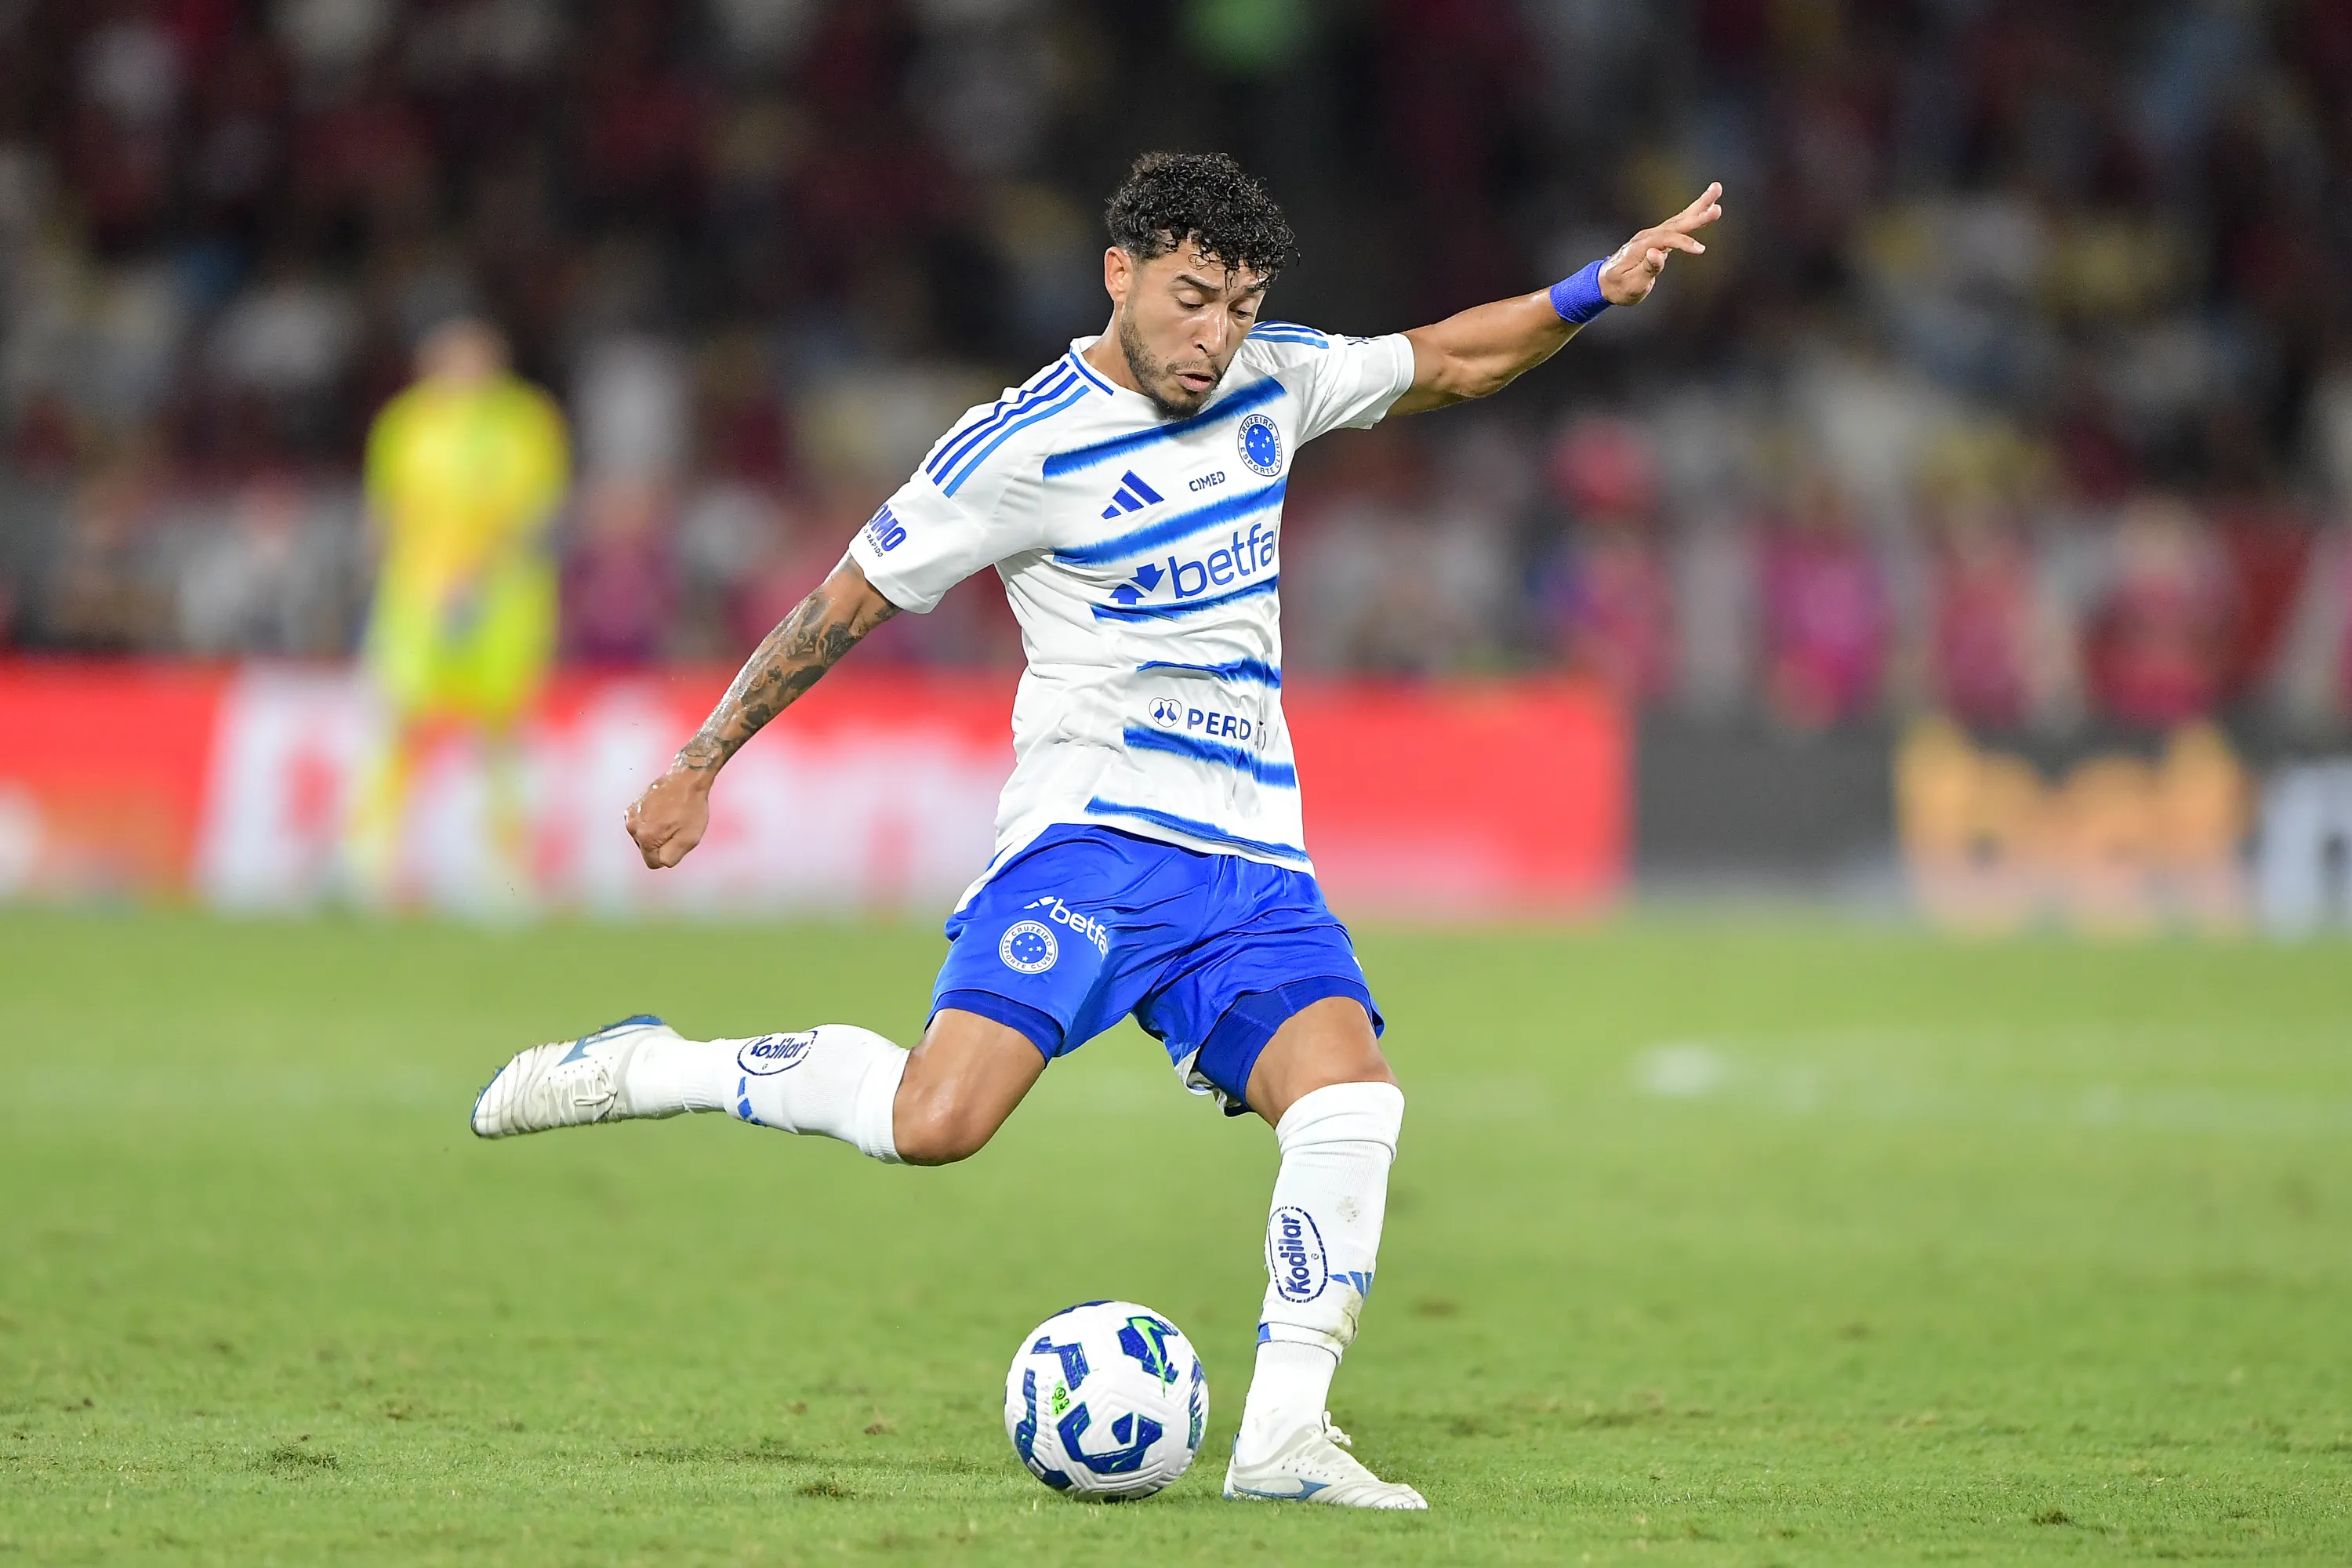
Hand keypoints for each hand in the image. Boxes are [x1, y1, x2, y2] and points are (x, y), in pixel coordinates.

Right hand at [625, 765, 711, 868]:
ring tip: (671, 816)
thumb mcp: (689, 839)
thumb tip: (660, 862)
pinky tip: (664, 809)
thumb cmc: (691, 809)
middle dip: (661, 843)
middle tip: (676, 826)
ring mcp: (631, 816)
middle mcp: (633, 828)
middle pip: (647, 849)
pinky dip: (651, 821)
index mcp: (646, 838)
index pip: (653, 863)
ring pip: (644, 837)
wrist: (686, 777)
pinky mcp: (632, 807)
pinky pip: (642, 824)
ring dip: (656, 831)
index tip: (677, 839)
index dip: (668, 854)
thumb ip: (671, 857)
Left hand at [1600, 182, 1722, 305]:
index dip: (1684, 243)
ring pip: (1679, 218)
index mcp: (1641, 246)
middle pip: (1676, 221)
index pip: (1667, 240)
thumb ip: (1646, 269)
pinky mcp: (1657, 238)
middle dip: (1698, 211)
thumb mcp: (1632, 284)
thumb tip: (1658, 253)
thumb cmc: (1618, 287)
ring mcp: (1652, 235)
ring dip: (1699, 205)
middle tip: (1716, 197)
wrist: (1604, 283)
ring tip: (1716, 190)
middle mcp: (1647, 236)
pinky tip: (1704, 207)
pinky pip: (1678, 224)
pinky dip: (1692, 215)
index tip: (1701, 250)